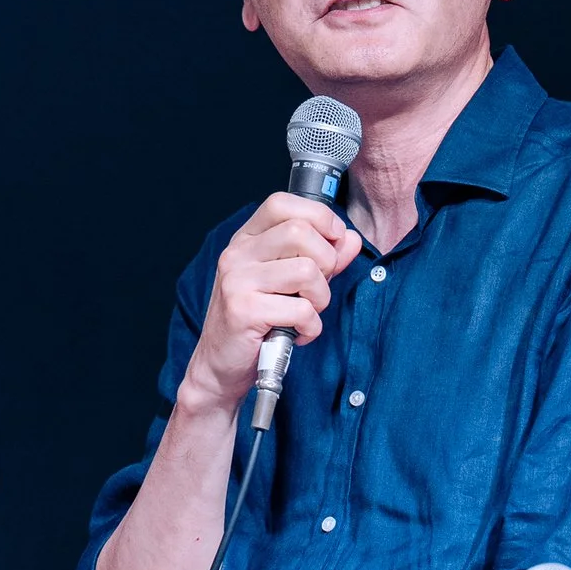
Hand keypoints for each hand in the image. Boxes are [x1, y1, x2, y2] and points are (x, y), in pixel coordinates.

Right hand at [179, 192, 361, 413]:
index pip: (282, 203)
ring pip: (307, 271)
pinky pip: (301, 309)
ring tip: (306, 313)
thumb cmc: (256, 321)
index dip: (318, 216)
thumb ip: (321, 258)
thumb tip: (350, 238)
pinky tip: (298, 333)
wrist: (220, 366)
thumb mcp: (289, 283)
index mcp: (247, 239)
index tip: (333, 241)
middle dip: (326, 263)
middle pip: (301, 233)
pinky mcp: (243, 311)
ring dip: (320, 299)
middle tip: (317, 289)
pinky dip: (311, 326)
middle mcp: (238, 253)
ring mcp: (237, 280)